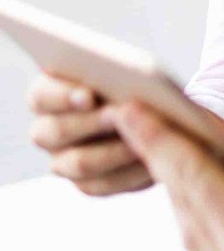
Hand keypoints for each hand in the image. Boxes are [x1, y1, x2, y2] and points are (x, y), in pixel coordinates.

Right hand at [27, 72, 152, 195]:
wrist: (154, 111)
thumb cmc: (134, 79)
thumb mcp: (124, 67)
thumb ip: (113, 68)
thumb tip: (120, 76)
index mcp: (47, 96)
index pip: (41, 96)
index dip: (63, 97)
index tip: (89, 96)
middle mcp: (47, 131)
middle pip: (56, 132)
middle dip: (92, 123)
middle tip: (121, 114)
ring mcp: (63, 160)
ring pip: (79, 162)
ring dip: (112, 151)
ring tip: (141, 140)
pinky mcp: (89, 183)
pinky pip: (102, 184)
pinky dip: (128, 172)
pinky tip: (149, 158)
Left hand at [115, 103, 223, 250]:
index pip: (190, 178)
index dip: (159, 139)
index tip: (129, 110)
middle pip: (185, 206)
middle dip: (163, 162)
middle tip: (145, 124)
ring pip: (195, 233)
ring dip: (182, 192)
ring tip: (176, 157)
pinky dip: (204, 218)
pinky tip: (219, 203)